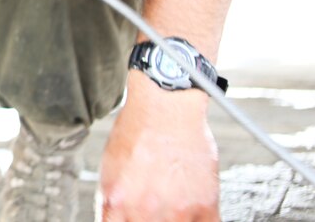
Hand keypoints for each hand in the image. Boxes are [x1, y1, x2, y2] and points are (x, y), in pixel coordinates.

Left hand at [97, 73, 219, 220]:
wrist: (166, 105)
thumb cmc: (137, 130)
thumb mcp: (109, 167)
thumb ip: (111, 202)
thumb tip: (113, 219)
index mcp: (118, 201)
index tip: (131, 220)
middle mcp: (146, 209)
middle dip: (149, 221)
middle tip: (153, 211)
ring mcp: (177, 210)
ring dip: (174, 219)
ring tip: (171, 206)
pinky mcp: (205, 204)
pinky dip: (198, 221)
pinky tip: (191, 213)